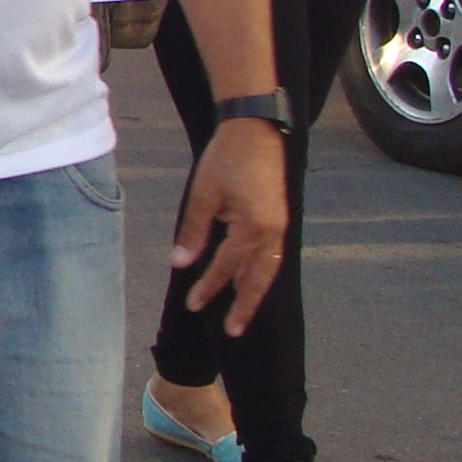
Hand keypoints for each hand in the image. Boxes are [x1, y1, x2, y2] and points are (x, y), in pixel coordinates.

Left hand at [171, 118, 288, 335]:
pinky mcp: (281, 218)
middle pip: (258, 278)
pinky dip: (263, 271)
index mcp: (254, 227)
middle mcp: (273, 231)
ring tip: (243, 313)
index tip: (194, 305)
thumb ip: (193, 232)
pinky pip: (273, 254)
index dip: (209, 287)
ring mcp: (281, 225)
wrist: (256, 129)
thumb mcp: (203, 195)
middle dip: (245, 306)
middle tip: (234, 332)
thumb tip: (181, 263)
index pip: (227, 266)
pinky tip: (252, 279)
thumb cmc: (227, 158)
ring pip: (270, 268)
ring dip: (255, 291)